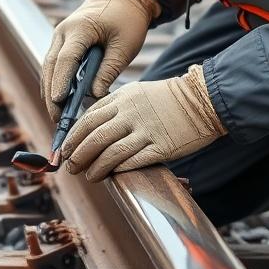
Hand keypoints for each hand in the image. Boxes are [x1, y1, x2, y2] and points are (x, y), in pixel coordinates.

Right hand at [40, 0, 158, 120]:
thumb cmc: (128, 20)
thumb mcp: (125, 46)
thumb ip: (109, 70)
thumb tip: (93, 96)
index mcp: (80, 28)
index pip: (66, 59)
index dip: (61, 82)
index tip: (58, 103)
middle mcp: (63, 31)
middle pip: (50, 66)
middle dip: (51, 94)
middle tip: (56, 119)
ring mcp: (60, 36)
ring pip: (49, 67)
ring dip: (51, 90)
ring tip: (57, 116)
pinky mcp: (63, 42)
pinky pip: (55, 65)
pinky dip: (56, 82)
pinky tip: (60, 101)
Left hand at [61, 65, 226, 181]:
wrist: (203, 100)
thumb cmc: (169, 99)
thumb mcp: (137, 92)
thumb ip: (116, 107)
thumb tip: (93, 128)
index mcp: (122, 98)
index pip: (88, 118)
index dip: (73, 136)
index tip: (65, 148)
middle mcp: (130, 113)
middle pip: (94, 136)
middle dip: (78, 154)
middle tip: (70, 166)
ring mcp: (145, 130)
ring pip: (110, 152)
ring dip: (94, 167)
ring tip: (88, 176)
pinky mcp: (161, 147)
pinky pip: (133, 161)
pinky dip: (118, 169)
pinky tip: (110, 175)